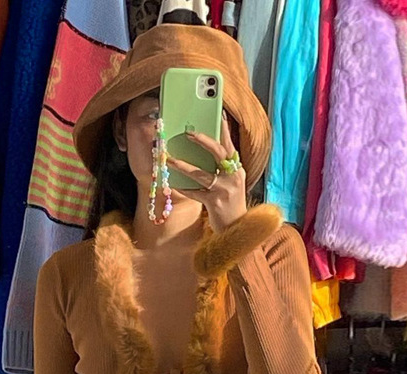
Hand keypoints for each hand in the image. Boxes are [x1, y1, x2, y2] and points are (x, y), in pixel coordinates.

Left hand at [167, 113, 247, 232]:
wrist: (236, 228)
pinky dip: (183, 188)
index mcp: (237, 169)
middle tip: (188, 132)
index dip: (224, 129)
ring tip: (169, 160)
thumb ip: (220, 169)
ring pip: (202, 174)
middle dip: (203, 141)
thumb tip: (201, 153)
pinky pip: (195, 193)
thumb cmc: (230, 203)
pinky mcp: (215, 203)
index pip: (230, 145)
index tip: (217, 113)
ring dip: (184, 166)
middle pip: (219, 153)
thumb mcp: (230, 183)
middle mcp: (233, 177)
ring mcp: (225, 190)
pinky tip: (172, 183)